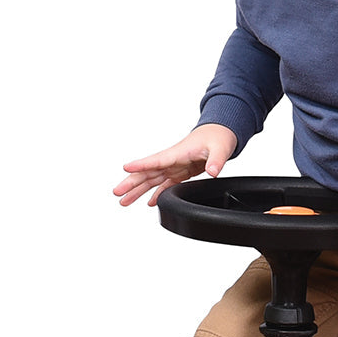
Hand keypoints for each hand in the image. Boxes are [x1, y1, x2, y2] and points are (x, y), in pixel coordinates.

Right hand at [113, 124, 237, 206]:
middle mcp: (172, 160)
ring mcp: (175, 166)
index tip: (127, 168)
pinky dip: (157, 194)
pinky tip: (149, 202)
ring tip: (124, 201)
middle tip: (117, 192)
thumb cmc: (217, 137)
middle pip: (148, 172)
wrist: (220, 133)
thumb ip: (216, 160)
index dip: (142, 164)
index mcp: (178, 152)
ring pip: (152, 180)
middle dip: (132, 182)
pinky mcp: (180, 172)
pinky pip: (165, 184)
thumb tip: (213, 171)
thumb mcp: (220, 149)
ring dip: (138, 190)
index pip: (157, 160)